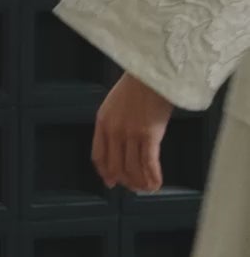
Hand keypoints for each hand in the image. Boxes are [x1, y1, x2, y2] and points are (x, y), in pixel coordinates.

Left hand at [92, 74, 172, 194]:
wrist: (154, 69)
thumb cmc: (140, 82)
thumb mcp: (116, 102)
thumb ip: (114, 122)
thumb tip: (119, 144)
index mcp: (103, 121)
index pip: (98, 156)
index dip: (105, 172)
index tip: (110, 181)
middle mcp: (114, 130)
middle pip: (115, 166)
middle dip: (125, 181)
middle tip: (133, 187)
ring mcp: (131, 133)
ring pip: (132, 169)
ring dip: (140, 183)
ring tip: (147, 187)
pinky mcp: (150, 134)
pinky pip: (149, 164)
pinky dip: (153, 177)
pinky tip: (157, 184)